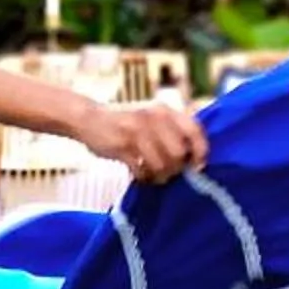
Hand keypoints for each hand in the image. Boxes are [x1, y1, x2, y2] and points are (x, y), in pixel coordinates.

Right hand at [83, 99, 207, 182]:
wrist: (88, 117)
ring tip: (152, 175)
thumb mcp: (151, 116)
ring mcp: (138, 131)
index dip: (201, 151)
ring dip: (159, 176)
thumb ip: (171, 129)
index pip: (194, 130)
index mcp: (165, 110)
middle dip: (175, 168)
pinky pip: (142, 170)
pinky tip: (138, 174)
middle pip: (179, 153)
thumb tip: (194, 158)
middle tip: (166, 172)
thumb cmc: (125, 121)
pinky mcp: (122, 145)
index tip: (198, 166)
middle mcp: (154, 117)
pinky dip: (143, 177)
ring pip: (162, 164)